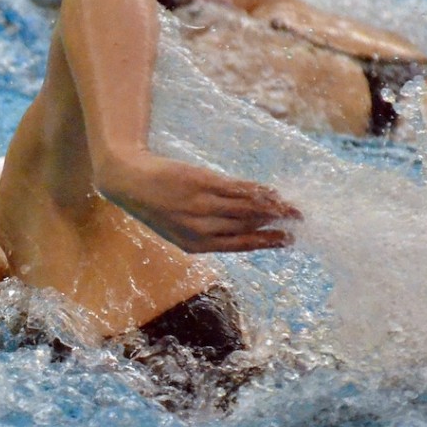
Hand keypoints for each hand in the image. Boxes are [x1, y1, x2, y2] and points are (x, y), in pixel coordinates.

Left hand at [98, 153, 301, 253]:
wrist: (128, 181)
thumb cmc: (156, 206)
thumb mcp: (178, 228)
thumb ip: (209, 231)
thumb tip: (246, 227)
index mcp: (195, 246)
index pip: (240, 245)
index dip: (266, 242)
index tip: (288, 241)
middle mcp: (201, 229)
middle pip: (248, 226)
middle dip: (276, 224)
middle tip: (298, 220)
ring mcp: (202, 206)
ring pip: (247, 208)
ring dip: (273, 207)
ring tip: (291, 207)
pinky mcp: (202, 183)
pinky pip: (237, 189)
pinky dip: (257, 191)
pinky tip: (271, 192)